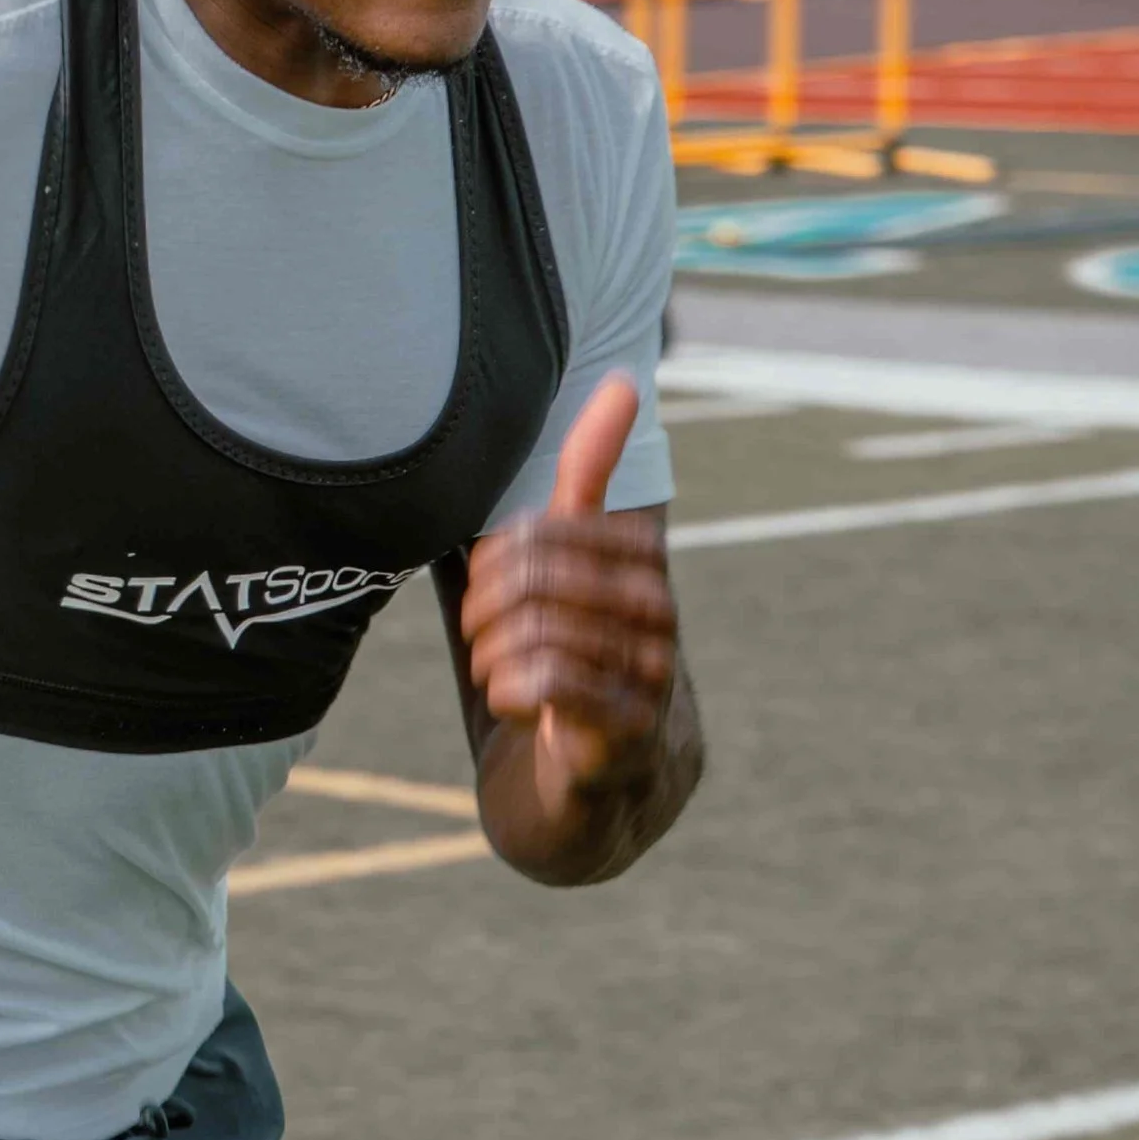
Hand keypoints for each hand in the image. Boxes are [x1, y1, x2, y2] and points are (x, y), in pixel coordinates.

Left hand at [458, 374, 679, 805]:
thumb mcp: (579, 553)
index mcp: (642, 558)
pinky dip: (509, 692)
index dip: (494, 557)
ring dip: (493, 657)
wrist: (606, 761)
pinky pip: (548, 686)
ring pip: (534, 634)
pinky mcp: (629, 729)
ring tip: (499, 670)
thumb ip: (590, 471)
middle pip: (531, 579)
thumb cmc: (582, 641)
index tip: (490, 583)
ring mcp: (650, 673)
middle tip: (481, 634)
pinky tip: (513, 701)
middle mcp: (657, 611)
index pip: (542, 528)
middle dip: (484, 608)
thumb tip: (624, 379)